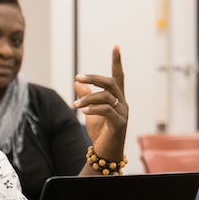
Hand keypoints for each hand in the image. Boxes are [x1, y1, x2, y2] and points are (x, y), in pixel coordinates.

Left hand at [73, 45, 127, 160]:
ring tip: (76, 105)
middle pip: (111, 83)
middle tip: (77, 77)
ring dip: (88, 98)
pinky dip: (94, 109)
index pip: (118, 76)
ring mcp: (123, 113)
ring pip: (106, 97)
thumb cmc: (100, 131)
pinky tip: (83, 111)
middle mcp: (122, 102)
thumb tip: (77, 82)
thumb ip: (86, 96)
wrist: (105, 152)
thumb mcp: (90, 111)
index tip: (116, 47)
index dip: (117, 62)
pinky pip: (107, 111)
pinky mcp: (119, 124)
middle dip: (94, 78)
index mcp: (117, 98)